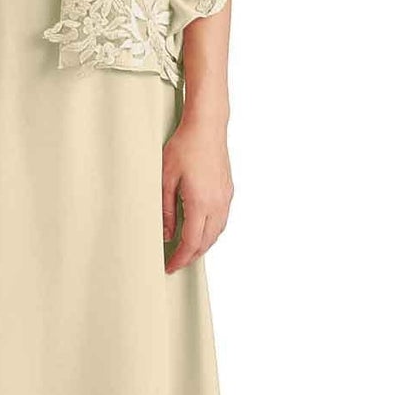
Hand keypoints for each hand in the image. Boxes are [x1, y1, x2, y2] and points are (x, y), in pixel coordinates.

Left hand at [162, 115, 233, 270]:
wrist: (207, 127)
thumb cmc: (184, 148)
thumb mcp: (165, 180)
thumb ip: (165, 211)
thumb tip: (166, 235)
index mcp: (200, 203)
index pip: (191, 242)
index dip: (180, 259)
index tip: (169, 267)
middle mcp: (217, 204)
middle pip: (206, 242)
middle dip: (191, 257)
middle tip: (176, 263)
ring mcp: (225, 198)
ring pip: (216, 233)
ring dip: (202, 246)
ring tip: (187, 252)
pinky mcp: (228, 191)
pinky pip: (221, 220)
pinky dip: (210, 232)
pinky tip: (200, 231)